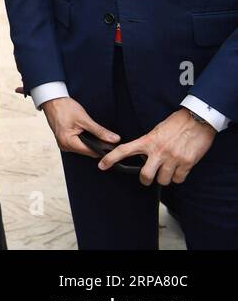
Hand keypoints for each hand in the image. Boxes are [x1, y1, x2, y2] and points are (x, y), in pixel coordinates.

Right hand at [41, 96, 119, 157]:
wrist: (52, 100)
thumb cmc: (65, 108)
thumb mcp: (84, 119)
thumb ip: (100, 131)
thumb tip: (114, 139)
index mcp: (68, 142)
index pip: (91, 151)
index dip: (104, 148)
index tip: (114, 145)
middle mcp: (65, 146)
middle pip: (87, 151)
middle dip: (99, 146)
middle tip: (111, 139)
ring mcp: (63, 144)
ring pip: (83, 148)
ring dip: (93, 143)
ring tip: (101, 136)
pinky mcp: (64, 140)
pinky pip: (78, 144)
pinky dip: (86, 140)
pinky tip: (91, 134)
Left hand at [100, 108, 215, 185]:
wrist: (197, 120)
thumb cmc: (176, 124)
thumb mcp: (156, 131)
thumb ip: (149, 144)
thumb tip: (144, 157)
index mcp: (147, 141)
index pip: (124, 150)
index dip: (111, 159)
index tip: (102, 165)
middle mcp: (158, 151)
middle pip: (145, 175)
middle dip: (145, 179)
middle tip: (148, 177)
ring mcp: (173, 158)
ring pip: (163, 180)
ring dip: (164, 178)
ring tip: (168, 169)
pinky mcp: (187, 163)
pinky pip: (178, 179)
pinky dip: (178, 177)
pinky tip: (179, 168)